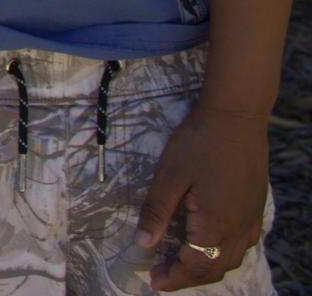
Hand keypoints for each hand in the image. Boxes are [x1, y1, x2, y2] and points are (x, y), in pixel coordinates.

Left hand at [136, 106, 270, 290]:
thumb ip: (156, 212)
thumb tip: (143, 244)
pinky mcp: (255, 209)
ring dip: (206, 268)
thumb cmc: (199, 143)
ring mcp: (251, 220)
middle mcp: (238, 229)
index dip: (173, 278)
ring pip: (231, 259)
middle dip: (187, 277)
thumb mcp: (169, 176)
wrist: (237, 117)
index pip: (194, 267)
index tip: (153, 281)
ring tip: (181, 263)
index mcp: (215, 225)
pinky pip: (242, 244)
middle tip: (161, 274)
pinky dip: (223, 253)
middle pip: (214, 269)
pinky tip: (208, 243)